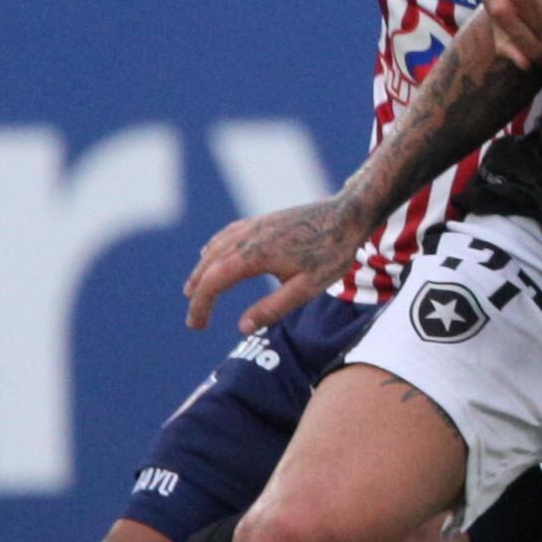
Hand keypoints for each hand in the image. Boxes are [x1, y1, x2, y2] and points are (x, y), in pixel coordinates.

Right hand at [184, 199, 367, 334]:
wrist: (349, 214)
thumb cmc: (331, 253)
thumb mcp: (306, 288)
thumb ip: (273, 308)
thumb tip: (241, 327)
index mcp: (254, 255)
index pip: (213, 282)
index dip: (200, 305)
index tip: (196, 325)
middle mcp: (248, 237)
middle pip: (210, 265)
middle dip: (197, 292)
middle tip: (195, 318)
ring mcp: (255, 225)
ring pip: (216, 247)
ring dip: (201, 269)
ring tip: (192, 289)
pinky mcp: (264, 220)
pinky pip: (229, 233)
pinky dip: (214, 246)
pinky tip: (211, 251)